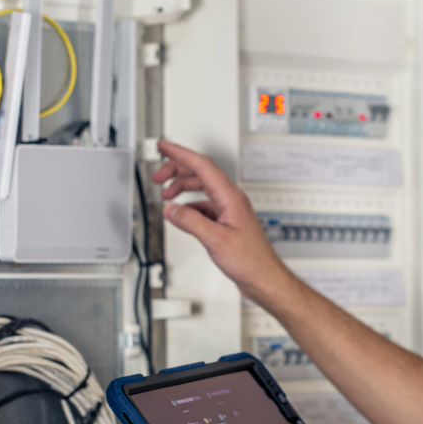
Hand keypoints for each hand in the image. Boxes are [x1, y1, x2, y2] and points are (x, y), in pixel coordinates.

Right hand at [152, 140, 292, 304]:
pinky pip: (205, 205)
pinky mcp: (227, 221)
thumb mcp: (215, 240)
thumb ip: (190, 222)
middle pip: (201, 172)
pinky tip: (181, 213)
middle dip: (177, 169)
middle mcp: (231, 199)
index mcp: (230, 197)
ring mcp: (230, 210)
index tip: (164, 146)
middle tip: (158, 174)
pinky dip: (190, 205)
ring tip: (166, 193)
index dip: (180, 153)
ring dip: (182, 186)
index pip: (202, 165)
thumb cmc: (250, 260)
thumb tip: (171, 208)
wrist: (264, 277)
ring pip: (202, 188)